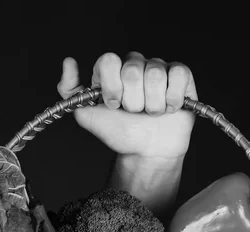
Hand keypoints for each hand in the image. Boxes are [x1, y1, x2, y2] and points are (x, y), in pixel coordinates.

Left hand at [57, 52, 197, 160]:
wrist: (147, 153)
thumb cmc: (120, 133)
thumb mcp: (87, 116)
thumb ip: (70, 90)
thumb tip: (69, 62)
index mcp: (112, 70)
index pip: (108, 61)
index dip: (112, 88)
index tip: (114, 106)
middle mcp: (134, 64)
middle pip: (132, 70)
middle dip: (133, 102)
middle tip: (134, 113)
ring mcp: (158, 68)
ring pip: (155, 75)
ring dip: (153, 104)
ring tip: (151, 114)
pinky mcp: (181, 76)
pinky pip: (179, 74)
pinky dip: (173, 98)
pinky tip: (169, 108)